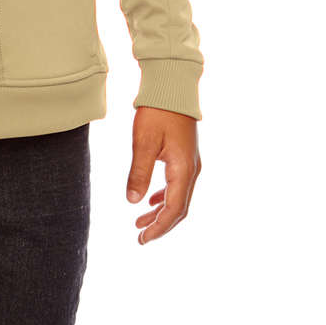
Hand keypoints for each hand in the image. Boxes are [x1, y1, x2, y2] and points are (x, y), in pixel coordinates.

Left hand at [126, 106, 200, 244]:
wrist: (172, 86)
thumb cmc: (157, 112)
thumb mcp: (144, 142)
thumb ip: (139, 173)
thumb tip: (133, 202)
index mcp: (183, 170)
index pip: (174, 209)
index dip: (159, 227)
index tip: (142, 239)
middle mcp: (192, 170)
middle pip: (179, 208)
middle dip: (160, 224)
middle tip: (140, 236)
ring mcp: (191, 163)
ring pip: (178, 197)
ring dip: (161, 211)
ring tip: (140, 222)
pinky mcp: (185, 155)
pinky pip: (177, 184)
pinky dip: (165, 196)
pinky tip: (152, 200)